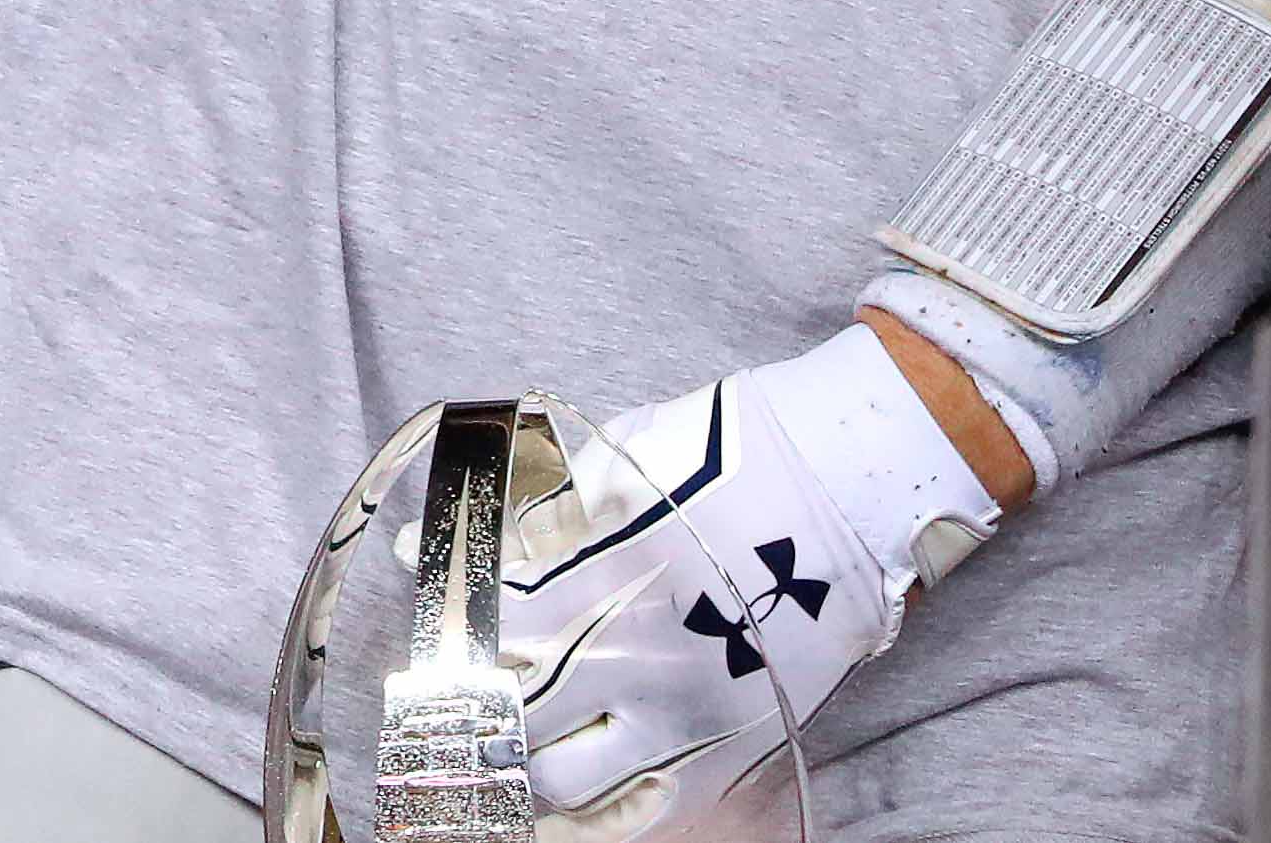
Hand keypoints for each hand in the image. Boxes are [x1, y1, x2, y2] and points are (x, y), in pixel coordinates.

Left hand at [480, 331, 1002, 836]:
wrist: (839, 494)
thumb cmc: (721, 462)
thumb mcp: (615, 470)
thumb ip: (539, 517)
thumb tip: (463, 531)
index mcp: (593, 582)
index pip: (485, 629)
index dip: (447, 618)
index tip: (430, 606)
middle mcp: (628, 661)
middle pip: (509, 718)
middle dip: (475, 706)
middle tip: (463, 692)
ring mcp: (679, 717)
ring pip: (562, 781)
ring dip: (528, 761)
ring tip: (518, 737)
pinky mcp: (723, 753)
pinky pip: (635, 808)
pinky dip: (595, 800)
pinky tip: (577, 772)